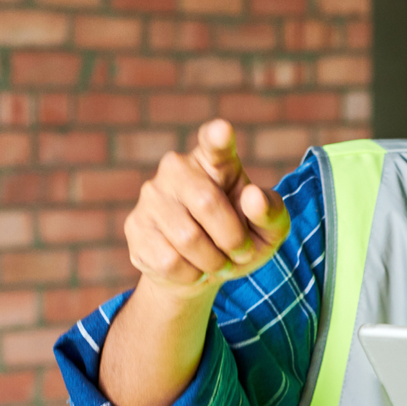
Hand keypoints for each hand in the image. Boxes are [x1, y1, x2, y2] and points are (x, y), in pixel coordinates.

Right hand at [124, 118, 291, 305]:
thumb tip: (253, 198)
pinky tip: (192, 268)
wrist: (201, 272)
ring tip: (218, 262)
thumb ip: (271, 212)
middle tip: (240, 252)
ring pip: (187, 238)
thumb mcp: (268, 230)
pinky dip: (191, 275)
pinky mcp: (135, 227)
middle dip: (232, 239)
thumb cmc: (239, 239)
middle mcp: (177, 168)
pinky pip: (168, 260)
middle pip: (207, 203)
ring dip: (213, 261)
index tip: (223, 131)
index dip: (218, 136)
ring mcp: (151, 196)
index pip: (214, 142)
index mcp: (216, 161)